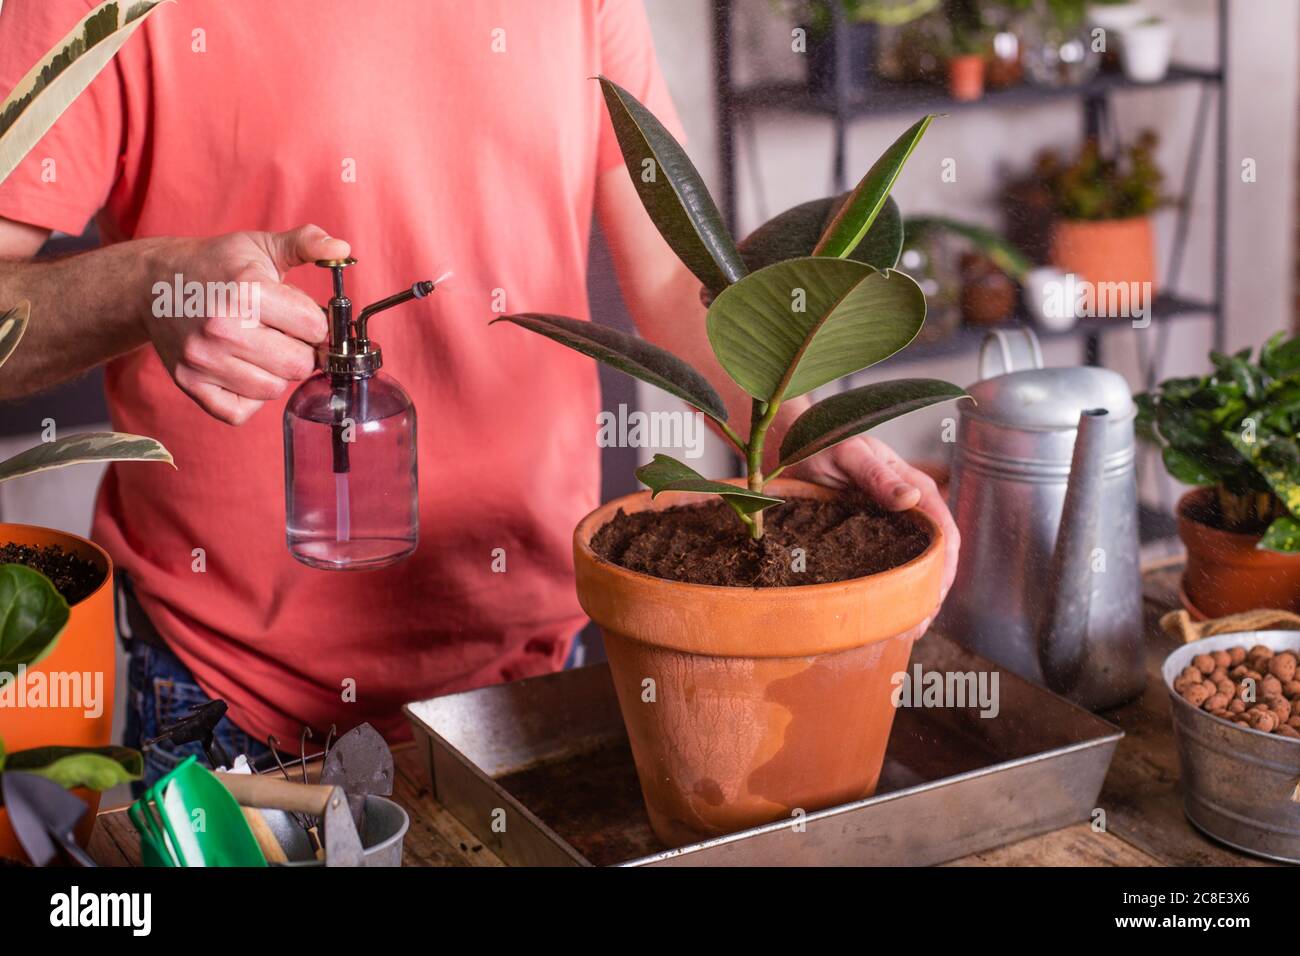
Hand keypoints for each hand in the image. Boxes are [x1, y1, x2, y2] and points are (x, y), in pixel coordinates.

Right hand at [143, 224, 349, 424]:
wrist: (153, 283)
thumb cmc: (216, 265)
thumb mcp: (261, 245)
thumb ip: (306, 243)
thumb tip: (343, 247)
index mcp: (247, 291)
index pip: (314, 327)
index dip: (314, 322)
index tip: (299, 316)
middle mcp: (223, 328)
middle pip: (299, 364)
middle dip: (299, 350)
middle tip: (280, 334)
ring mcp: (203, 359)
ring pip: (273, 389)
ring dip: (275, 373)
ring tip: (259, 348)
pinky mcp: (189, 383)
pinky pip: (240, 412)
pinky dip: (248, 398)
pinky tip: (242, 370)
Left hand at [787, 435, 958, 611]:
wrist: (794, 445)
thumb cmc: (821, 442)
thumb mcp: (847, 454)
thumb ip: (876, 475)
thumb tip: (911, 498)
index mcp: (915, 487)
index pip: (945, 531)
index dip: (945, 567)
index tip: (934, 598)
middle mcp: (911, 508)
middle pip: (937, 556)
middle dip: (933, 592)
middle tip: (917, 627)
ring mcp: (894, 524)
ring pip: (916, 566)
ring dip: (916, 598)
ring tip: (906, 631)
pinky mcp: (874, 535)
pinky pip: (892, 565)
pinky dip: (894, 590)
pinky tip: (886, 614)